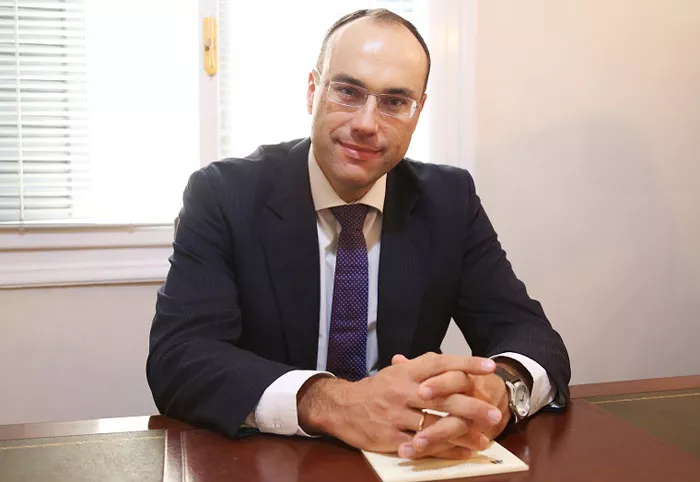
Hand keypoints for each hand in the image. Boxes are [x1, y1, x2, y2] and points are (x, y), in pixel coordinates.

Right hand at [297, 352, 497, 453]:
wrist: (342, 407)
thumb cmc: (376, 389)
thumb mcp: (396, 372)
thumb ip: (422, 367)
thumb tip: (449, 361)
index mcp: (406, 372)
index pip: (440, 363)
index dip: (466, 363)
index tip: (490, 367)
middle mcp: (403, 391)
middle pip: (443, 398)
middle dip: (472, 406)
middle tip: (494, 414)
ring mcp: (396, 415)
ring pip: (436, 425)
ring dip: (462, 435)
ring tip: (483, 440)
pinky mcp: (391, 437)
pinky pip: (422, 445)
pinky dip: (443, 450)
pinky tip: (460, 453)